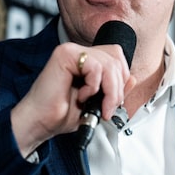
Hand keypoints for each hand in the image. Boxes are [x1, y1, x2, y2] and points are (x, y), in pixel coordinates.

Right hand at [11, 42, 135, 156]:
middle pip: (116, 58)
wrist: (41, 123)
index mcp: (86, 61)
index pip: (117, 56)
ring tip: (97, 105)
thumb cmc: (62, 114)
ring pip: (109, 63)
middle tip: (108, 108)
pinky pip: (95, 66)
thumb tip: (133, 78)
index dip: (122, 78)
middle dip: (117, 88)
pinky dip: (93, 86)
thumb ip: (114, 89)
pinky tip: (81, 95)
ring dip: (109, 91)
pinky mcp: (65, 54)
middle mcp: (79, 52)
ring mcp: (71, 51)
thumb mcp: (98, 102)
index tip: (114, 101)